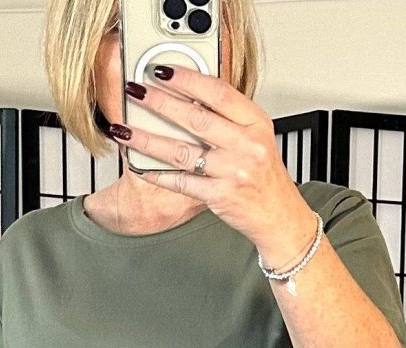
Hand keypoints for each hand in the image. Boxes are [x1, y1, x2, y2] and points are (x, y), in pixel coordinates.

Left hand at [115, 64, 316, 269]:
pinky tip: (141, 166)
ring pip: (182, 151)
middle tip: (136, 92)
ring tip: (126, 129)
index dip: (187, 79)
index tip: (163, 72)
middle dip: (160, 103)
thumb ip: (229, 117)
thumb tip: (188, 97)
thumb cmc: (265, 176)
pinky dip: (159, 174)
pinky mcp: (220, 196)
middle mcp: (246, 144)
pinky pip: (182, 182)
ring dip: (148, 139)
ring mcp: (233, 171)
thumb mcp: (256, 136)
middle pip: (195, 118)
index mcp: (256, 122)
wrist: (279, 216)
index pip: (217, 92)